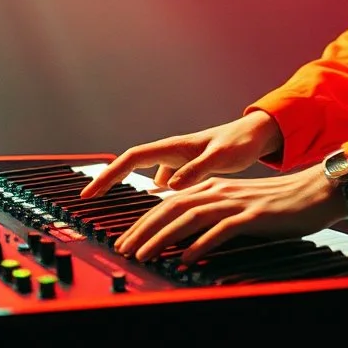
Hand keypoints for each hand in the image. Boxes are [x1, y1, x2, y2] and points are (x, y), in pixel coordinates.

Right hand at [79, 112, 281, 198]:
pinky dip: (156, 196)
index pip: (132, 158)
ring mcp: (179, 160)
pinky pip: (165, 183)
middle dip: (109, 181)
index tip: (91, 191)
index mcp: (174, 147)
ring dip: (133, 190)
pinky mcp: (189, 169)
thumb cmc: (241, 142)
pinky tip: (159, 213)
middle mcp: (173, 152)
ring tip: (122, 213)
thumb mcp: (221, 156)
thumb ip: (197, 170)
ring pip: (147, 176)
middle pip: (132, 165)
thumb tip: (169, 186)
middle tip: (89, 200)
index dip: (109, 174)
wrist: (258, 134)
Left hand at [112, 164, 346, 264]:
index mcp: (214, 187)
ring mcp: (236, 202)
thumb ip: (214, 217)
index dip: (144, 222)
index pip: (169, 203)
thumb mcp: (239, 207)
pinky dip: (201, 244)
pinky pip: (221, 230)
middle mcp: (221, 191)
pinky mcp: (254, 216)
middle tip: (123, 250)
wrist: (316, 192)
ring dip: (163, 238)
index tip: (126, 241)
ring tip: (144, 256)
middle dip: (143, 229)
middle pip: (172, 207)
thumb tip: (187, 240)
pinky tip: (187, 259)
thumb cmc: (279, 205)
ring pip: (189, 217)